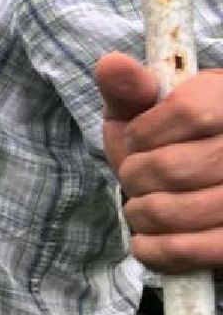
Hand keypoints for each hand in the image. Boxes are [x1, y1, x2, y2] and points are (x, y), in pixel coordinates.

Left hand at [97, 52, 222, 271]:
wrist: (201, 190)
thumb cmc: (170, 144)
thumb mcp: (147, 111)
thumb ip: (131, 89)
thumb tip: (111, 63)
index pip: (189, 113)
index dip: (146, 132)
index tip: (137, 140)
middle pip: (175, 167)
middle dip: (136, 176)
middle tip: (135, 178)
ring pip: (179, 210)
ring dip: (141, 212)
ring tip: (142, 205)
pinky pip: (193, 251)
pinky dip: (157, 250)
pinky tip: (148, 239)